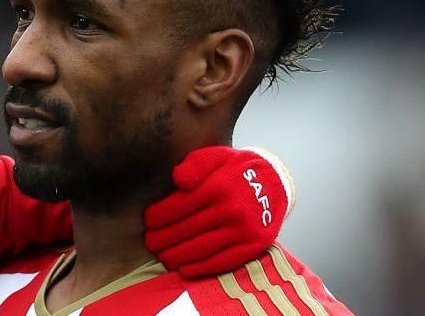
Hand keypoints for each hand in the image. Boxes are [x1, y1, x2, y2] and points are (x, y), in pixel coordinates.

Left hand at [143, 145, 293, 278]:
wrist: (276, 183)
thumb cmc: (237, 169)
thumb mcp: (217, 155)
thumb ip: (196, 164)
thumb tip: (178, 180)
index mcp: (219, 186)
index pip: (179, 205)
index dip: (159, 216)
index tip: (148, 221)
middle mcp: (231, 209)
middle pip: (187, 229)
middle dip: (164, 238)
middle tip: (150, 242)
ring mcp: (243, 230)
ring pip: (201, 248)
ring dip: (177, 255)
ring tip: (163, 257)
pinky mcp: (253, 246)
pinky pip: (222, 262)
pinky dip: (201, 268)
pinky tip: (184, 269)